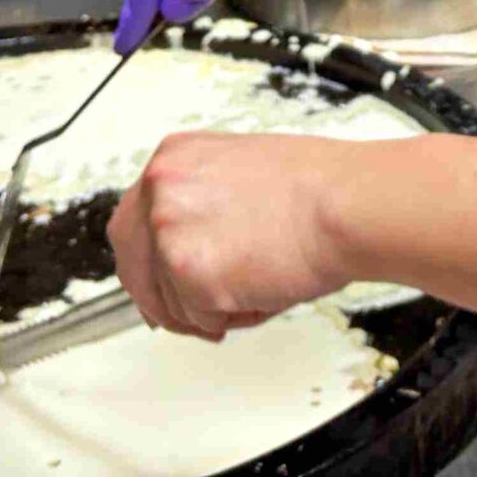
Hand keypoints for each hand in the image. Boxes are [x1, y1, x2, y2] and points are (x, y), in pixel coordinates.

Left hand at [108, 133, 356, 339]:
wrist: (345, 204)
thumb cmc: (317, 187)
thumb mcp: (240, 169)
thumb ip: (201, 198)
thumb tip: (192, 240)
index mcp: (174, 158)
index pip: (135, 220)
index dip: (148, 260)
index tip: (161, 281)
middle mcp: (161, 189)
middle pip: (131, 262)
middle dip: (159, 296)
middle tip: (192, 312)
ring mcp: (170, 232)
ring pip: (168, 300)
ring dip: (207, 308)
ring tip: (257, 284)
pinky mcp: (189, 276)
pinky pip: (199, 319)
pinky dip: (231, 318)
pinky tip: (263, 290)